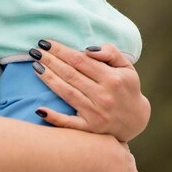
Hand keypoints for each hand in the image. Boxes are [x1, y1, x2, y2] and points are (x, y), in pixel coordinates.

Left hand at [30, 40, 150, 141]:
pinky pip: (69, 124)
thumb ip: (110, 53)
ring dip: (49, 79)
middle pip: (70, 74)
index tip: (46, 42)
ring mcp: (96, 114)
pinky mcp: (90, 130)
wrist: (136, 120)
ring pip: (67, 93)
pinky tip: (39, 109)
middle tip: (34, 51)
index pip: (80, 60)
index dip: (62, 50)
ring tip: (35, 66)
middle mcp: (103, 96)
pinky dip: (54, 117)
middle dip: (51, 61)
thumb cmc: (127, 87)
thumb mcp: (126, 66)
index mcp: (112, 79)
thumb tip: (88, 49)